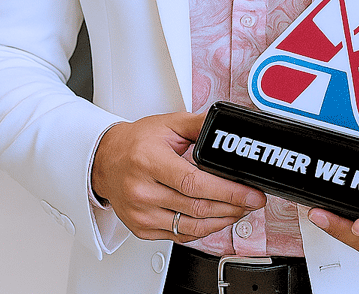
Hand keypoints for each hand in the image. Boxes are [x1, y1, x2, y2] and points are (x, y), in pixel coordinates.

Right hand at [91, 111, 265, 241]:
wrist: (105, 161)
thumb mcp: (168, 123)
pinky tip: (217, 218)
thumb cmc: (136, 142)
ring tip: (240, 209)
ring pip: (191, 227)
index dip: (227, 191)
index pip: (194, 183)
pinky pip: (179, 236)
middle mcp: (142, 191)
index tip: (250, 193)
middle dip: (233, 206)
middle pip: (197, 207)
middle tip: (252, 200)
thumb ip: (199, 124)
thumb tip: (226, 127)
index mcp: (149, 161)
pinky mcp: (142, 229)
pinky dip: (203, 230)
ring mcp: (141, 214)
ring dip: (222, 221)